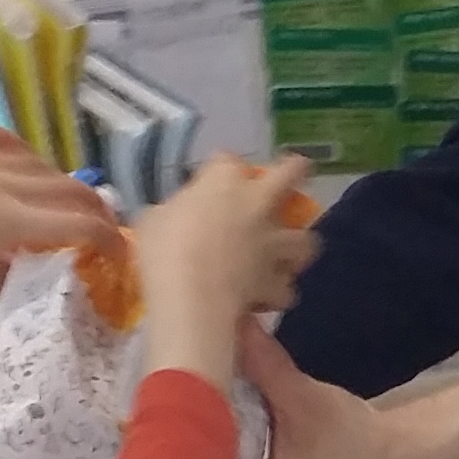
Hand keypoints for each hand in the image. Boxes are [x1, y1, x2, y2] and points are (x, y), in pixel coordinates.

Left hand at [0, 126, 115, 302]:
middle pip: (68, 188)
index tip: (118, 251)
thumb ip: (4, 277)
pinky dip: (23, 153)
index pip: (76, 224)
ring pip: (39, 163)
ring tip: (61, 202)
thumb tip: (33, 276)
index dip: (106, 238)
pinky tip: (23, 165)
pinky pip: (3, 139)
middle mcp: (0, 180)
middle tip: (102, 228)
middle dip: (93, 209)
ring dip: (59, 184)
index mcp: (6, 218)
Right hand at [130, 156, 317, 383]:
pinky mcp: (277, 279)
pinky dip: (278, 293)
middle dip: (297, 170)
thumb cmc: (164, 250)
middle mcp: (258, 203)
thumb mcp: (151, 221)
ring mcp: (273, 242)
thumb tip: (171, 217)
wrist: (192, 295)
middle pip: (292, 171)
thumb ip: (170, 213)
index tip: (212, 180)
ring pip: (306, 240)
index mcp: (223, 180)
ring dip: (297, 247)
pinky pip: (286, 289)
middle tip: (293, 177)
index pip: (226, 160)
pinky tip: (267, 298)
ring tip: (285, 256)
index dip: (220, 170)